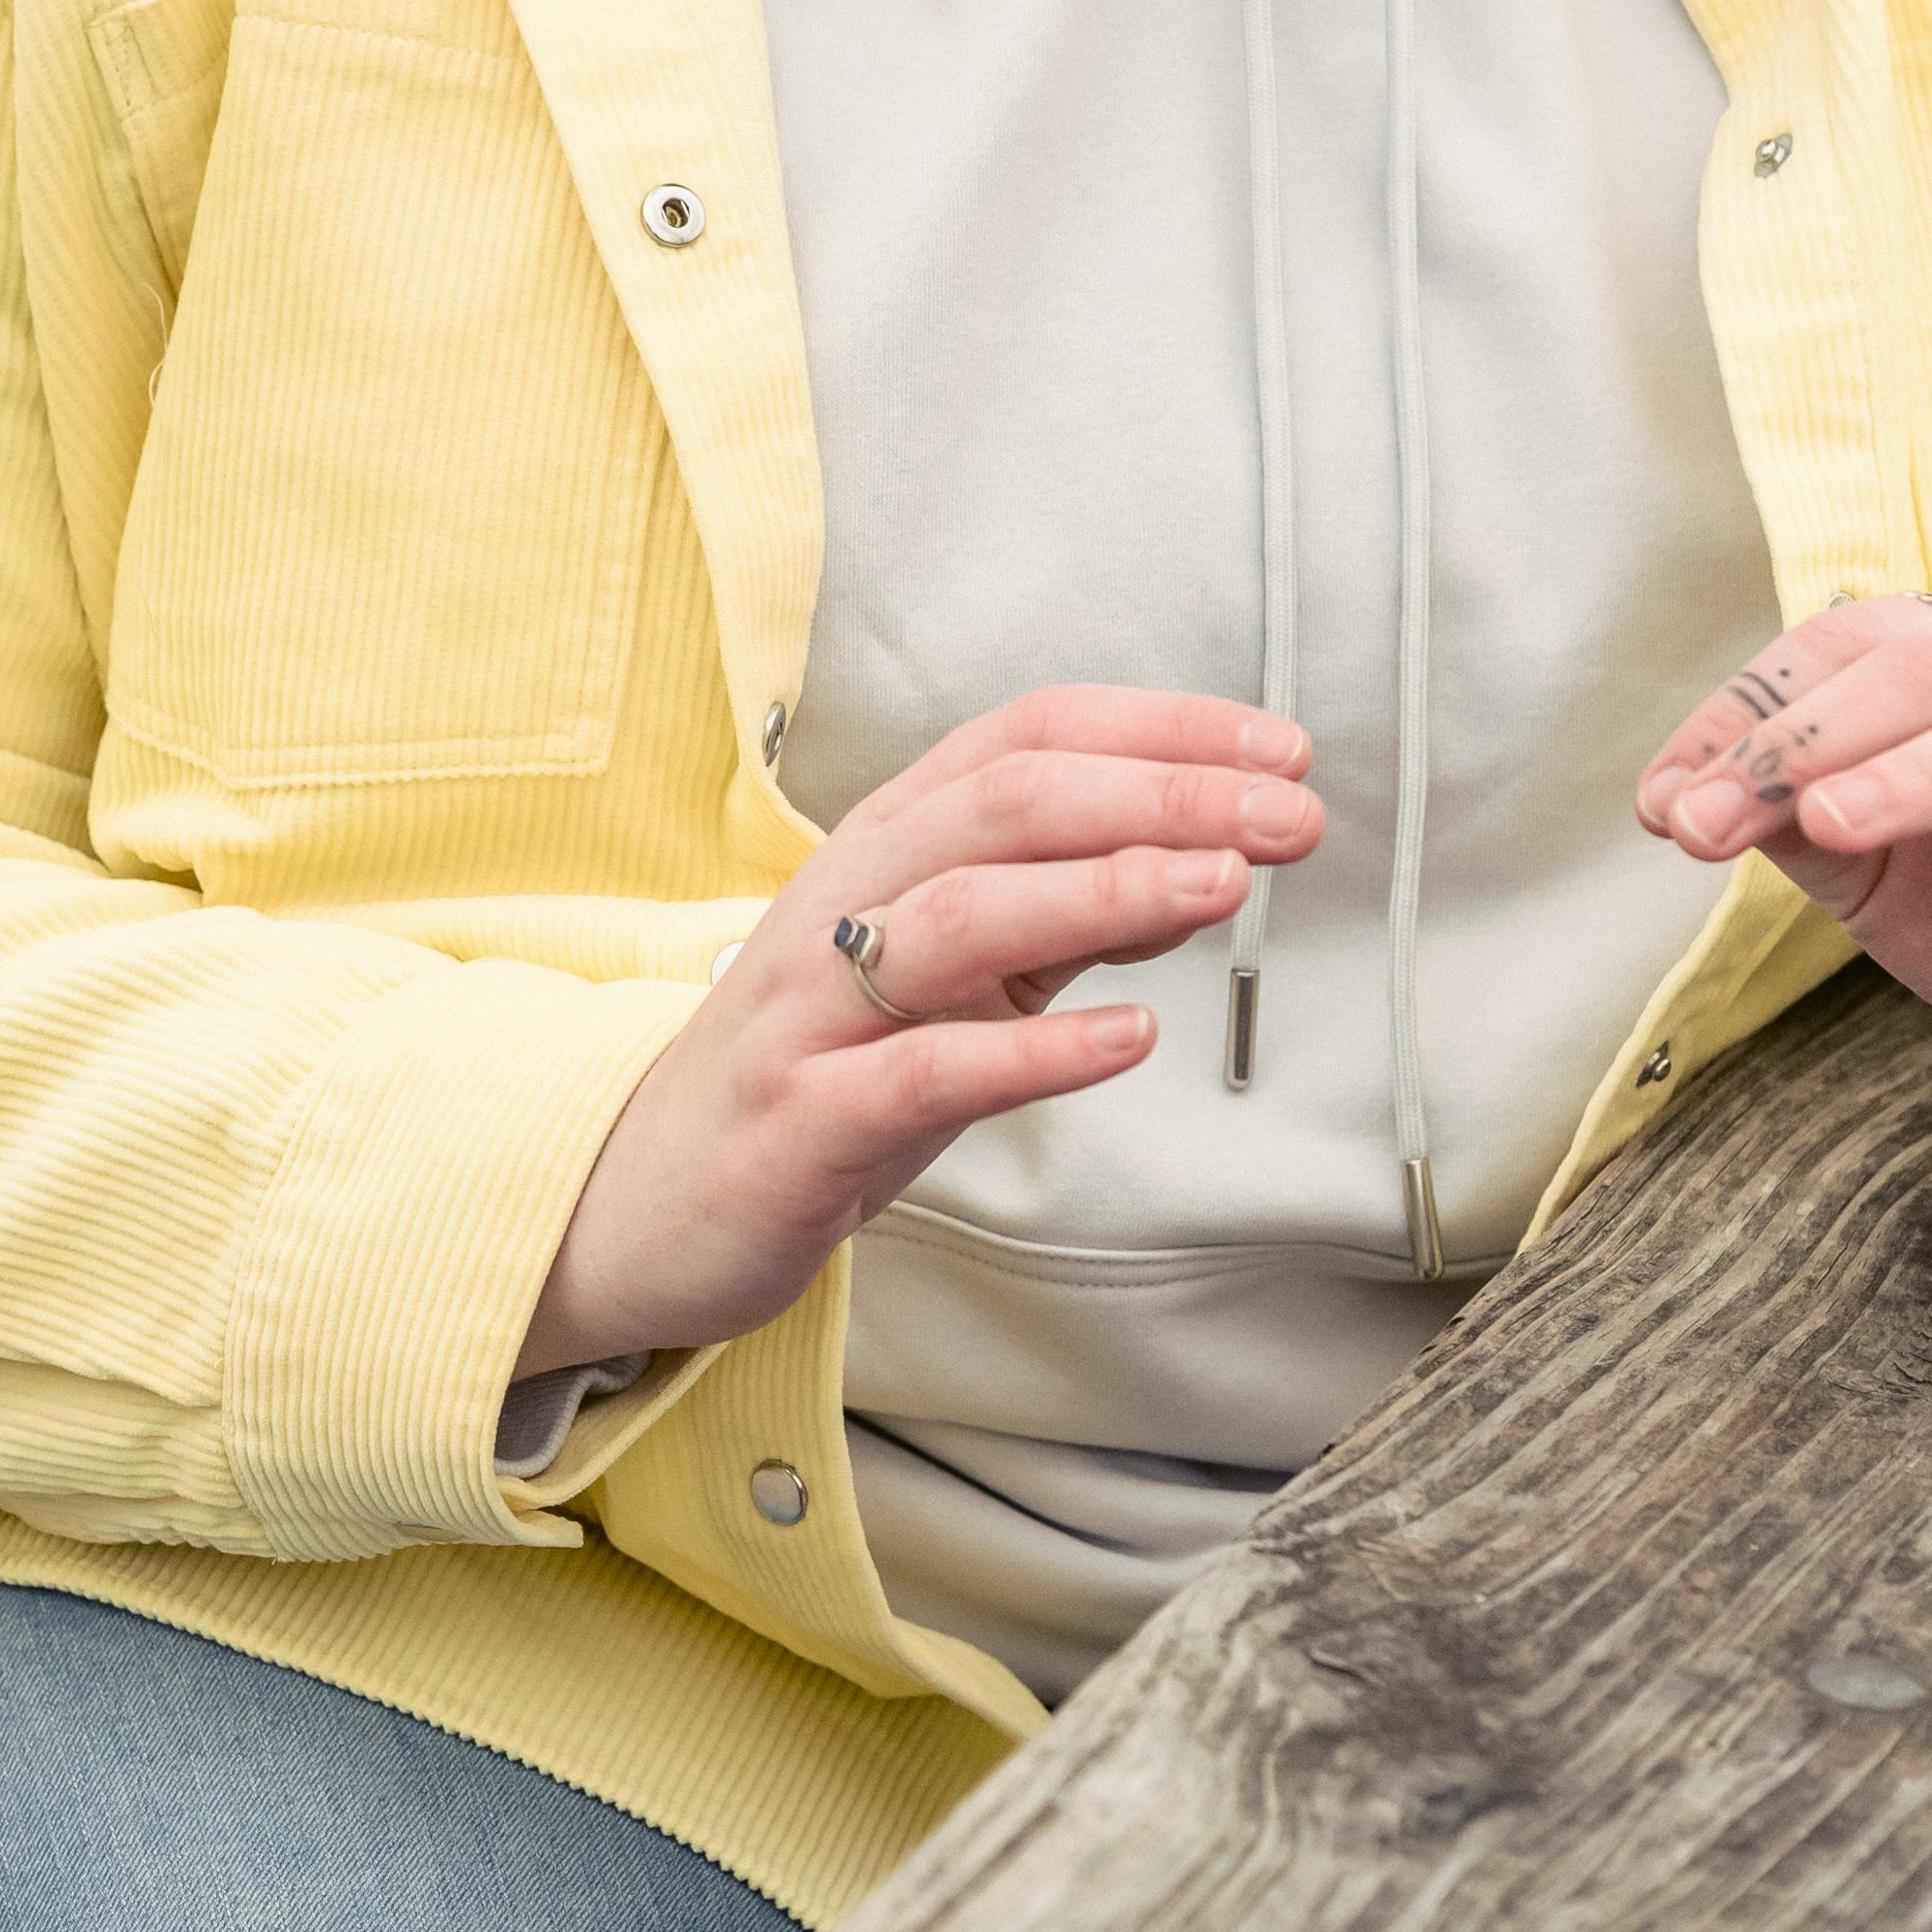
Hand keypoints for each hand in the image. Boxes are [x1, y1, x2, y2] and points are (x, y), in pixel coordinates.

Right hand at [519, 684, 1319, 1382]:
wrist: (644, 1202)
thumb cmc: (820, 1076)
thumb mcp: (959, 980)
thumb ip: (1069, 917)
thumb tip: (1203, 858)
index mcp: (886, 846)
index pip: (1024, 740)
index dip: (1157, 730)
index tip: (1277, 749)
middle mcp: (845, 900)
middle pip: (1005, 803)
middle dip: (1158, 793)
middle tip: (1286, 811)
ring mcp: (814, 1006)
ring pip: (959, 913)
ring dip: (1102, 888)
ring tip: (1222, 884)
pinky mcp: (802, 1118)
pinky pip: (923, 1071)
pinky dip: (1033, 1049)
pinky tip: (1127, 1041)